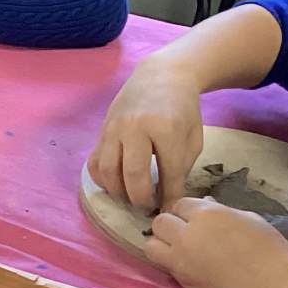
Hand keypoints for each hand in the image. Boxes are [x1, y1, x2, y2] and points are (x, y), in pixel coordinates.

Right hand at [89, 59, 203, 210]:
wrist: (160, 77)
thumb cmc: (182, 109)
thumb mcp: (193, 136)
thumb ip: (181, 166)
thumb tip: (167, 197)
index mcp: (166, 128)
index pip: (168, 172)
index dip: (170, 196)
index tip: (170, 210)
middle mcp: (136, 127)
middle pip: (133, 174)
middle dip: (141, 198)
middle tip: (147, 208)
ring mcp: (114, 128)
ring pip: (108, 170)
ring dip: (118, 192)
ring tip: (129, 199)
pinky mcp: (102, 131)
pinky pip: (94, 162)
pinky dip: (101, 179)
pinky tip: (113, 185)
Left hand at [145, 196, 287, 287]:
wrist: (275, 287)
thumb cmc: (270, 249)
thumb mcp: (249, 219)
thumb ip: (221, 211)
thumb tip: (205, 204)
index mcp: (207, 214)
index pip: (179, 204)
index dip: (185, 211)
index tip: (193, 218)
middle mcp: (188, 234)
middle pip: (159, 222)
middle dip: (169, 224)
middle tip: (183, 232)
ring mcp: (181, 259)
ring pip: (150, 245)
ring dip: (160, 244)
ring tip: (177, 249)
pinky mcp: (181, 280)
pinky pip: (163, 266)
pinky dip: (168, 262)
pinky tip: (185, 264)